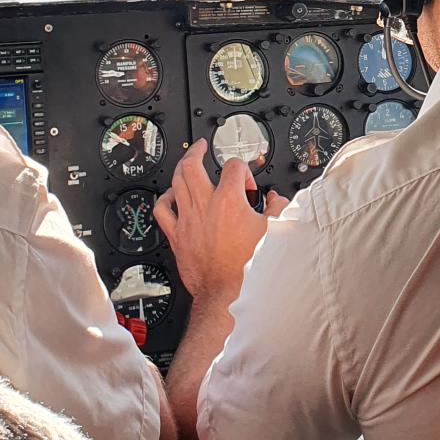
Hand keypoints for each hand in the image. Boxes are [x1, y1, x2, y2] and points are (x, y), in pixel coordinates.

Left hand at [155, 140, 286, 303]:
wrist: (225, 292)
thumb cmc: (246, 267)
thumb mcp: (272, 233)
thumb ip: (277, 210)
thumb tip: (277, 201)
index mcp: (229, 201)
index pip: (233, 167)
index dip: (243, 169)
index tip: (246, 183)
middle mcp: (205, 205)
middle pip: (192, 165)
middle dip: (197, 151)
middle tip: (202, 147)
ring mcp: (188, 219)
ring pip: (176, 182)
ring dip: (182, 170)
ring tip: (188, 164)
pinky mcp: (177, 235)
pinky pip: (162, 210)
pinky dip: (164, 198)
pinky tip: (170, 196)